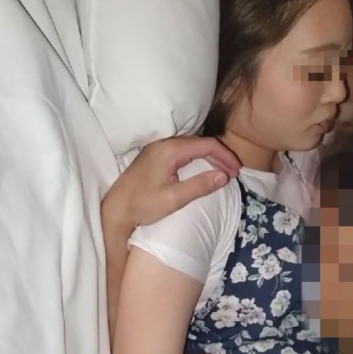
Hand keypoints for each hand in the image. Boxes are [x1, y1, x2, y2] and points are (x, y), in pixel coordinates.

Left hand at [101, 135, 239, 233]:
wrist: (115, 210)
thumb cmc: (142, 205)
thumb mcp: (174, 199)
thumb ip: (200, 185)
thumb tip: (224, 176)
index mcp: (170, 150)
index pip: (207, 145)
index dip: (226, 157)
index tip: (237, 172)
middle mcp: (163, 144)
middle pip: (200, 143)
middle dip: (220, 157)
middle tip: (234, 173)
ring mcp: (157, 149)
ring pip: (191, 147)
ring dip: (209, 158)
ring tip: (222, 172)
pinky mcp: (153, 157)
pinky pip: (182, 152)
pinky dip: (197, 159)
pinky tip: (203, 170)